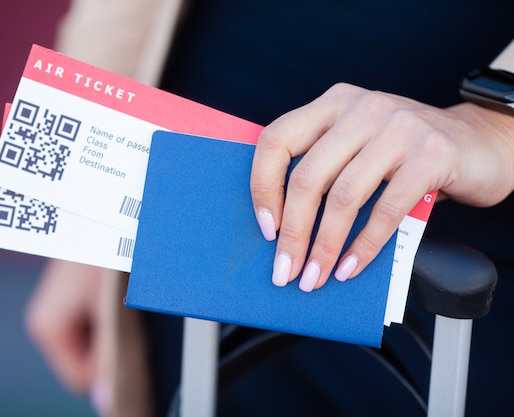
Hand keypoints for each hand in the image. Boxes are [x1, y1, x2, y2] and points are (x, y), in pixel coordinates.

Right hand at [25, 261, 151, 416]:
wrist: (106, 211)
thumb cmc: (105, 252)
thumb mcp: (110, 310)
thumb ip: (108, 355)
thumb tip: (104, 399)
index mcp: (47, 327)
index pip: (80, 378)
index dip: (107, 366)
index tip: (126, 337)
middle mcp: (48, 320)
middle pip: (86, 360)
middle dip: (109, 344)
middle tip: (124, 312)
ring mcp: (59, 308)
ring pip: (93, 341)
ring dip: (112, 326)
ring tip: (120, 296)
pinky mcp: (72, 296)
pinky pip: (95, 322)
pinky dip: (110, 313)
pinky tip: (117, 291)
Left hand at [250, 83, 513, 291]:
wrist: (480, 144)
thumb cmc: (406, 155)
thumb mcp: (358, 146)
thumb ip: (325, 167)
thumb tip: (281, 229)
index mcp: (333, 104)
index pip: (276, 141)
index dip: (262, 188)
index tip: (265, 228)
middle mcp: (361, 108)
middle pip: (307, 177)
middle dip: (293, 233)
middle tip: (286, 269)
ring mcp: (398, 127)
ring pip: (344, 196)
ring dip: (325, 246)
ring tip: (316, 276)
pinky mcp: (431, 154)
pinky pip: (387, 210)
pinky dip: (365, 245)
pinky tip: (351, 267)